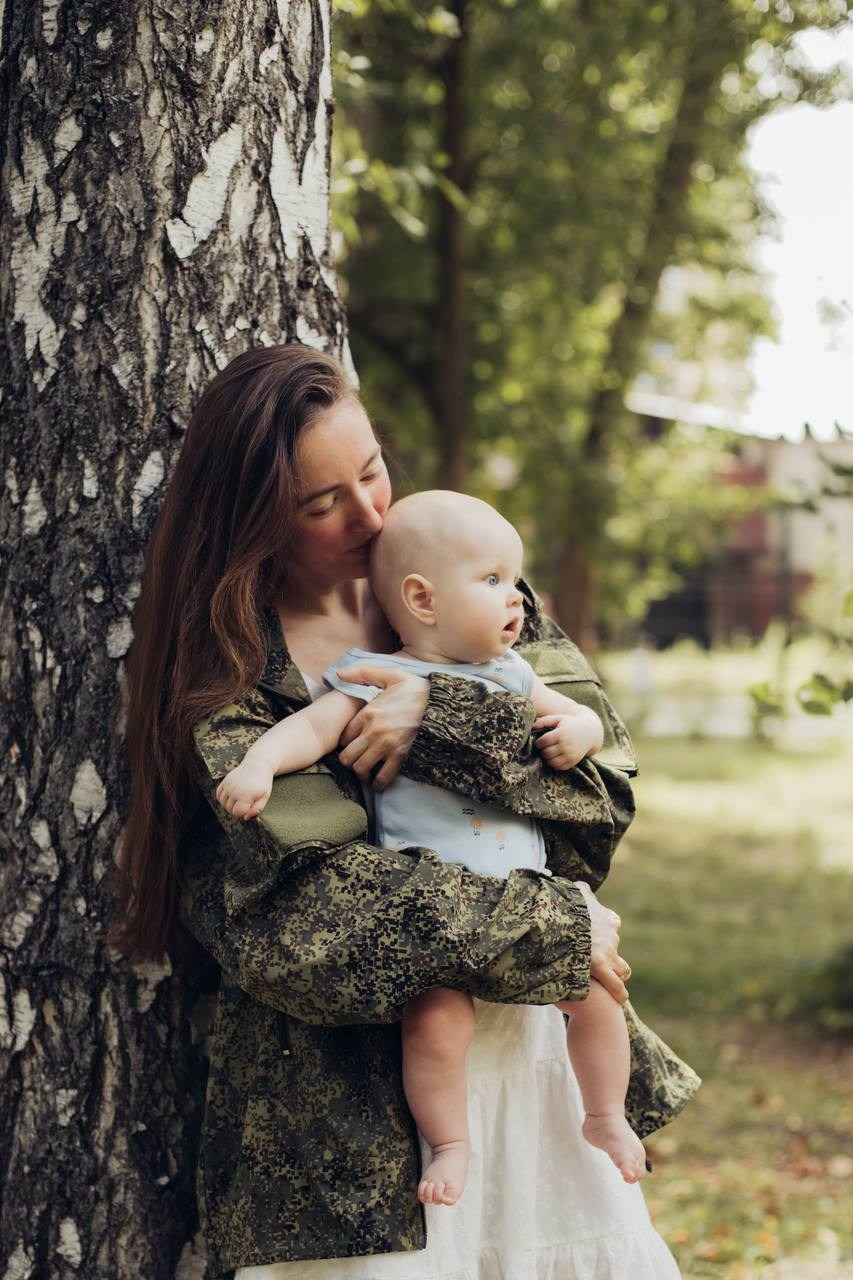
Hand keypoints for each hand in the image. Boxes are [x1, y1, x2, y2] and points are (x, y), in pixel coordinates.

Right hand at [215, 759, 273, 819]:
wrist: (258, 765)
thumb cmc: (263, 782)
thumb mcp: (265, 796)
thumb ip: (257, 809)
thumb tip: (245, 818)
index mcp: (246, 795)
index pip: (237, 812)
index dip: (244, 813)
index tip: (250, 807)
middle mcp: (235, 790)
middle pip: (229, 809)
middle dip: (236, 809)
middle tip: (245, 803)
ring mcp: (229, 785)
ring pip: (222, 803)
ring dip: (229, 804)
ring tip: (239, 800)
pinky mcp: (225, 781)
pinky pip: (218, 794)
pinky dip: (223, 798)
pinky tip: (231, 796)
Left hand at [336, 665, 429, 789]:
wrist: (441, 703)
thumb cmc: (415, 689)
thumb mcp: (391, 675)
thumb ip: (363, 673)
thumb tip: (339, 673)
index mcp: (368, 713)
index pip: (344, 735)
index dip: (344, 741)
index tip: (350, 742)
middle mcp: (374, 732)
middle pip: (347, 756)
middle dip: (347, 759)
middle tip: (353, 758)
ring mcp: (387, 746)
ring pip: (360, 768)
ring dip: (360, 771)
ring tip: (364, 770)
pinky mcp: (401, 756)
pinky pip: (383, 777)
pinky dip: (377, 783)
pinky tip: (376, 782)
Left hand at [533, 710, 601, 769]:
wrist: (590, 732)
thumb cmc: (570, 724)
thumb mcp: (558, 718)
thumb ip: (544, 721)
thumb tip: (532, 726)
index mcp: (561, 734)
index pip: (542, 742)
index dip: (538, 742)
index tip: (540, 741)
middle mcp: (566, 745)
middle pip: (546, 753)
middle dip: (543, 750)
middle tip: (545, 747)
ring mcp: (570, 755)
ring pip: (551, 762)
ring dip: (548, 758)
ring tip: (550, 751)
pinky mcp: (573, 761)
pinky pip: (559, 767)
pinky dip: (555, 763)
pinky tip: (556, 756)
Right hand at [573, 881, 630, 1003]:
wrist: (557, 911)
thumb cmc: (564, 899)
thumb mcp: (575, 890)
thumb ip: (581, 891)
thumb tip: (580, 886)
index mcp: (607, 917)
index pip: (611, 927)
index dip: (602, 934)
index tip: (592, 939)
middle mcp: (611, 933)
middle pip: (614, 948)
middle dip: (608, 955)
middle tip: (592, 960)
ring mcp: (607, 950)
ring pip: (621, 967)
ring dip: (616, 972)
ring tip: (607, 980)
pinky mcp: (599, 966)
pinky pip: (615, 985)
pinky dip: (618, 992)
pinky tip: (620, 998)